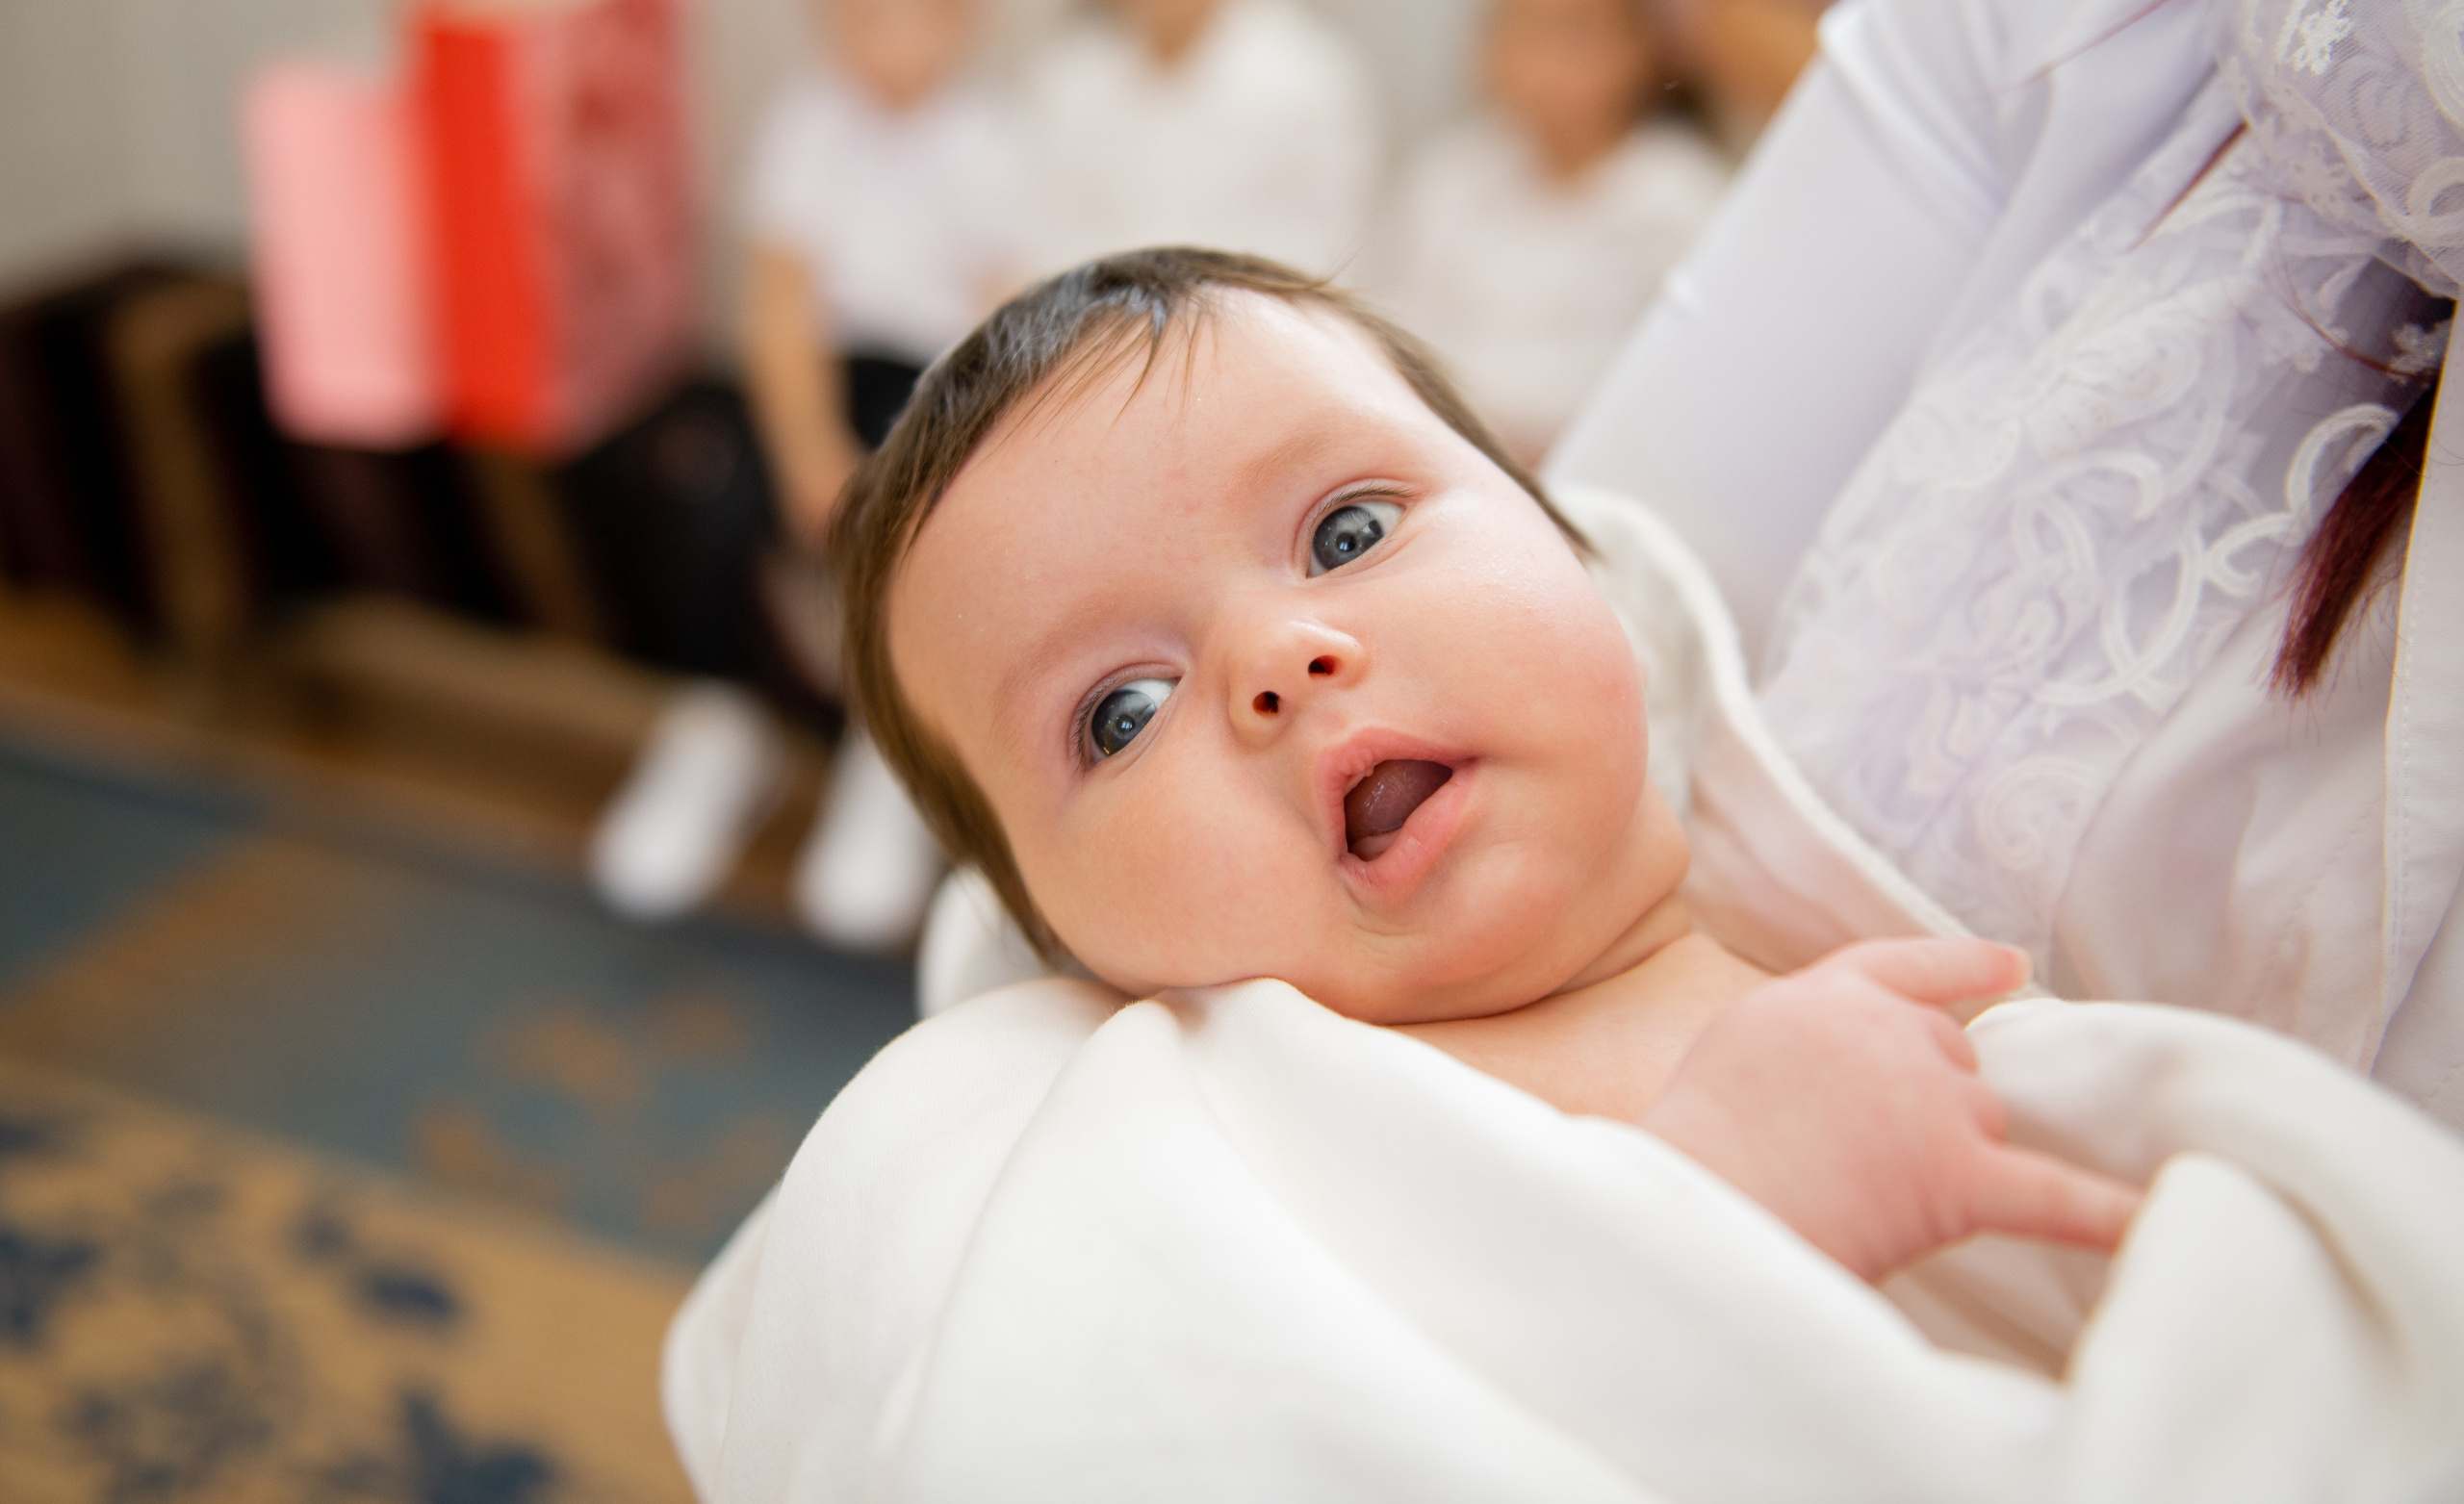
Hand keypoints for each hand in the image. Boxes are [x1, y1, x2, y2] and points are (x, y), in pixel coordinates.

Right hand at [1641, 939, 2141, 1281]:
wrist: (1698, 1199)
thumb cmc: (1693, 1144)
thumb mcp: (1733, 1050)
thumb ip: (1802, 1044)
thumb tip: (1845, 1079)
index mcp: (1823, 996)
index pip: (1904, 969)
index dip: (1959, 968)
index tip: (2009, 964)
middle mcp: (1886, 1031)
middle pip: (1951, 1058)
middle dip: (1929, 1101)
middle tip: (1864, 1158)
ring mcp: (1927, 1098)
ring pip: (1981, 1122)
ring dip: (1952, 1158)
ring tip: (1875, 1204)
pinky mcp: (1956, 1171)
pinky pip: (2051, 1194)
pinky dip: (2104, 1212)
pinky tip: (2158, 1217)